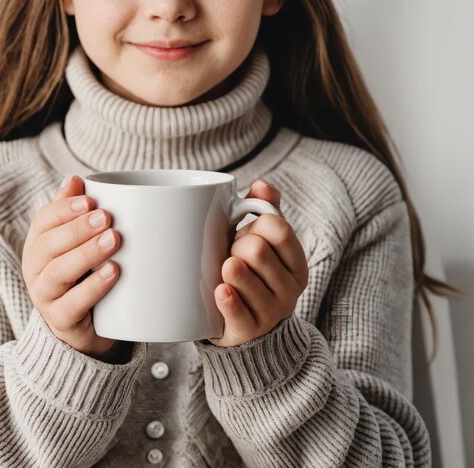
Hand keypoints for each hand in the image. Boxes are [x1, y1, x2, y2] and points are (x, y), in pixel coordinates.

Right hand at [21, 174, 129, 362]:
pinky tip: (113, 272)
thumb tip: (76, 179)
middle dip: (78, 228)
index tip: (90, 200)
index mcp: (39, 244)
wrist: (85, 326)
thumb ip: (75, 213)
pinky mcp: (61, 320)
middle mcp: (35, 269)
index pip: (43, 221)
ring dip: (87, 253)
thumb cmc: (82, 276)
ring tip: (114, 240)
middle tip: (107, 217)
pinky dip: (93, 288)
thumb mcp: (77, 243)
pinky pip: (72, 304)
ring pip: (58, 272)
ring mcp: (45, 296)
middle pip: (49, 245)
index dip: (64, 209)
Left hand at [207, 180, 309, 347]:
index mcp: (296, 263)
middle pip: (256, 249)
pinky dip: (226, 298)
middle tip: (231, 257)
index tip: (244, 234)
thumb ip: (266, 213)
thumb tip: (262, 184)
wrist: (248, 331)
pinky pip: (236, 310)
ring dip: (227, 269)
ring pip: (242, 276)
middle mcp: (290, 288)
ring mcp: (271, 312)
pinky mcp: (249, 332)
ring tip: (224, 273)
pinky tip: (220, 290)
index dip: (253, 225)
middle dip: (236, 247)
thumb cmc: (253, 277)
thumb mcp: (265, 245)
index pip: (278, 228)